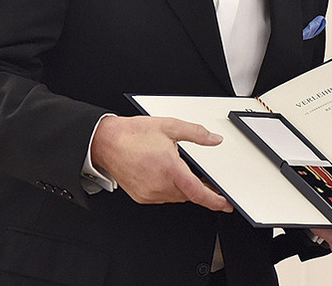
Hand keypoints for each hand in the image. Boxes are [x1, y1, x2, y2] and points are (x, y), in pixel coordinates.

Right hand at [90, 115, 232, 211]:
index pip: (198, 192)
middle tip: (210, 182)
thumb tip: (214, 139)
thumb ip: (196, 133)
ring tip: (189, 177)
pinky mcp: (141, 197)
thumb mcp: (170, 126)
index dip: (215, 200)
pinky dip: (172, 191)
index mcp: (169, 168)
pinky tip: (171, 179)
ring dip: (186, 190)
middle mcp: (159, 184)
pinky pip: (164, 198)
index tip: (225, 204)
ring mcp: (149, 193)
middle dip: (201, 191)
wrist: (106, 142)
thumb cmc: (133, 134)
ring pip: (177, 197)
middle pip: (189, 195)